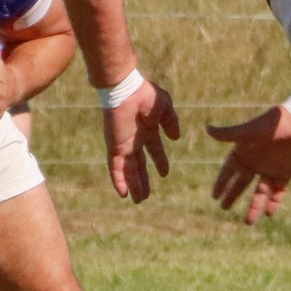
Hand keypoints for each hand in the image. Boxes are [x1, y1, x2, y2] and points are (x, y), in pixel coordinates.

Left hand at [102, 76, 180, 202]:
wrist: (125, 90)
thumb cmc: (144, 94)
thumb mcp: (165, 107)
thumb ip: (171, 121)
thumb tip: (175, 138)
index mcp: (147, 129)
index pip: (154, 149)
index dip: (160, 161)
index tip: (164, 174)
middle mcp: (134, 139)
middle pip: (139, 165)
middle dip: (143, 180)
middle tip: (146, 196)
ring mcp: (124, 144)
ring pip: (129, 170)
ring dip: (134, 185)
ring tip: (138, 200)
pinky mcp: (115, 147)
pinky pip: (116, 167)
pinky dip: (119, 180)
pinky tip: (123, 194)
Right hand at [207, 104, 290, 223]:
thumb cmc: (271, 125)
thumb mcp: (248, 131)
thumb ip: (229, 134)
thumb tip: (207, 129)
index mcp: (244, 153)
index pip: (228, 171)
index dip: (221, 183)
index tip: (214, 196)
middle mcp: (255, 163)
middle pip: (241, 184)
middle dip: (232, 195)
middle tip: (223, 208)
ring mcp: (270, 169)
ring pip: (260, 192)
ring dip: (254, 206)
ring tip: (248, 222)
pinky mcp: (286, 174)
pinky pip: (278, 192)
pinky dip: (274, 202)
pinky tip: (268, 213)